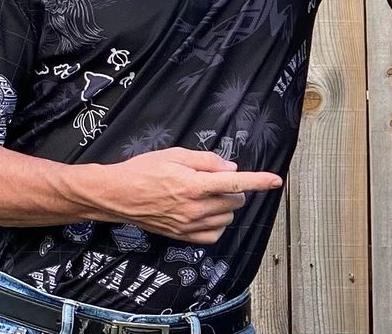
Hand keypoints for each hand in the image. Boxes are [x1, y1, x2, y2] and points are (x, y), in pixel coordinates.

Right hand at [90, 148, 281, 244]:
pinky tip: (206, 213)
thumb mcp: (175, 154)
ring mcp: (188, 225)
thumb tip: (230, 169)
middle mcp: (194, 208)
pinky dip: (217, 224)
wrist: (116, 195)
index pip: (236, 184)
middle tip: (216, 181)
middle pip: (234, 202)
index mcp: (194, 185)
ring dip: (225, 206)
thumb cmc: (142, 171)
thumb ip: (207, 160)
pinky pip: (214, 234)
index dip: (259, 181)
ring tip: (206, 196)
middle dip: (233, 190)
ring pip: (227, 218)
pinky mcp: (182, 236)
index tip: (275, 181)